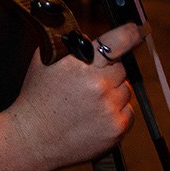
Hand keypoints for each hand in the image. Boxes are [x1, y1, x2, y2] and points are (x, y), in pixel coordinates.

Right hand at [8, 22, 145, 170]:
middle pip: (121, 69)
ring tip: (88, 105)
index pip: (118, 41)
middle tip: (89, 85)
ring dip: (112, 94)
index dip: (131, 34)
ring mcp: (109, 108)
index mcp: (82, 63)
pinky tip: (95, 118)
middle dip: (108, 74)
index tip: (138, 31)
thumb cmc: (36, 100)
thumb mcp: (44, 61)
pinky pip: (128, 113)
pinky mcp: (116, 129)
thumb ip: (68, 46)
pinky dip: (116, 114)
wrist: (31, 140)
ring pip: (125, 91)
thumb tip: (89, 39)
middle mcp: (99, 84)